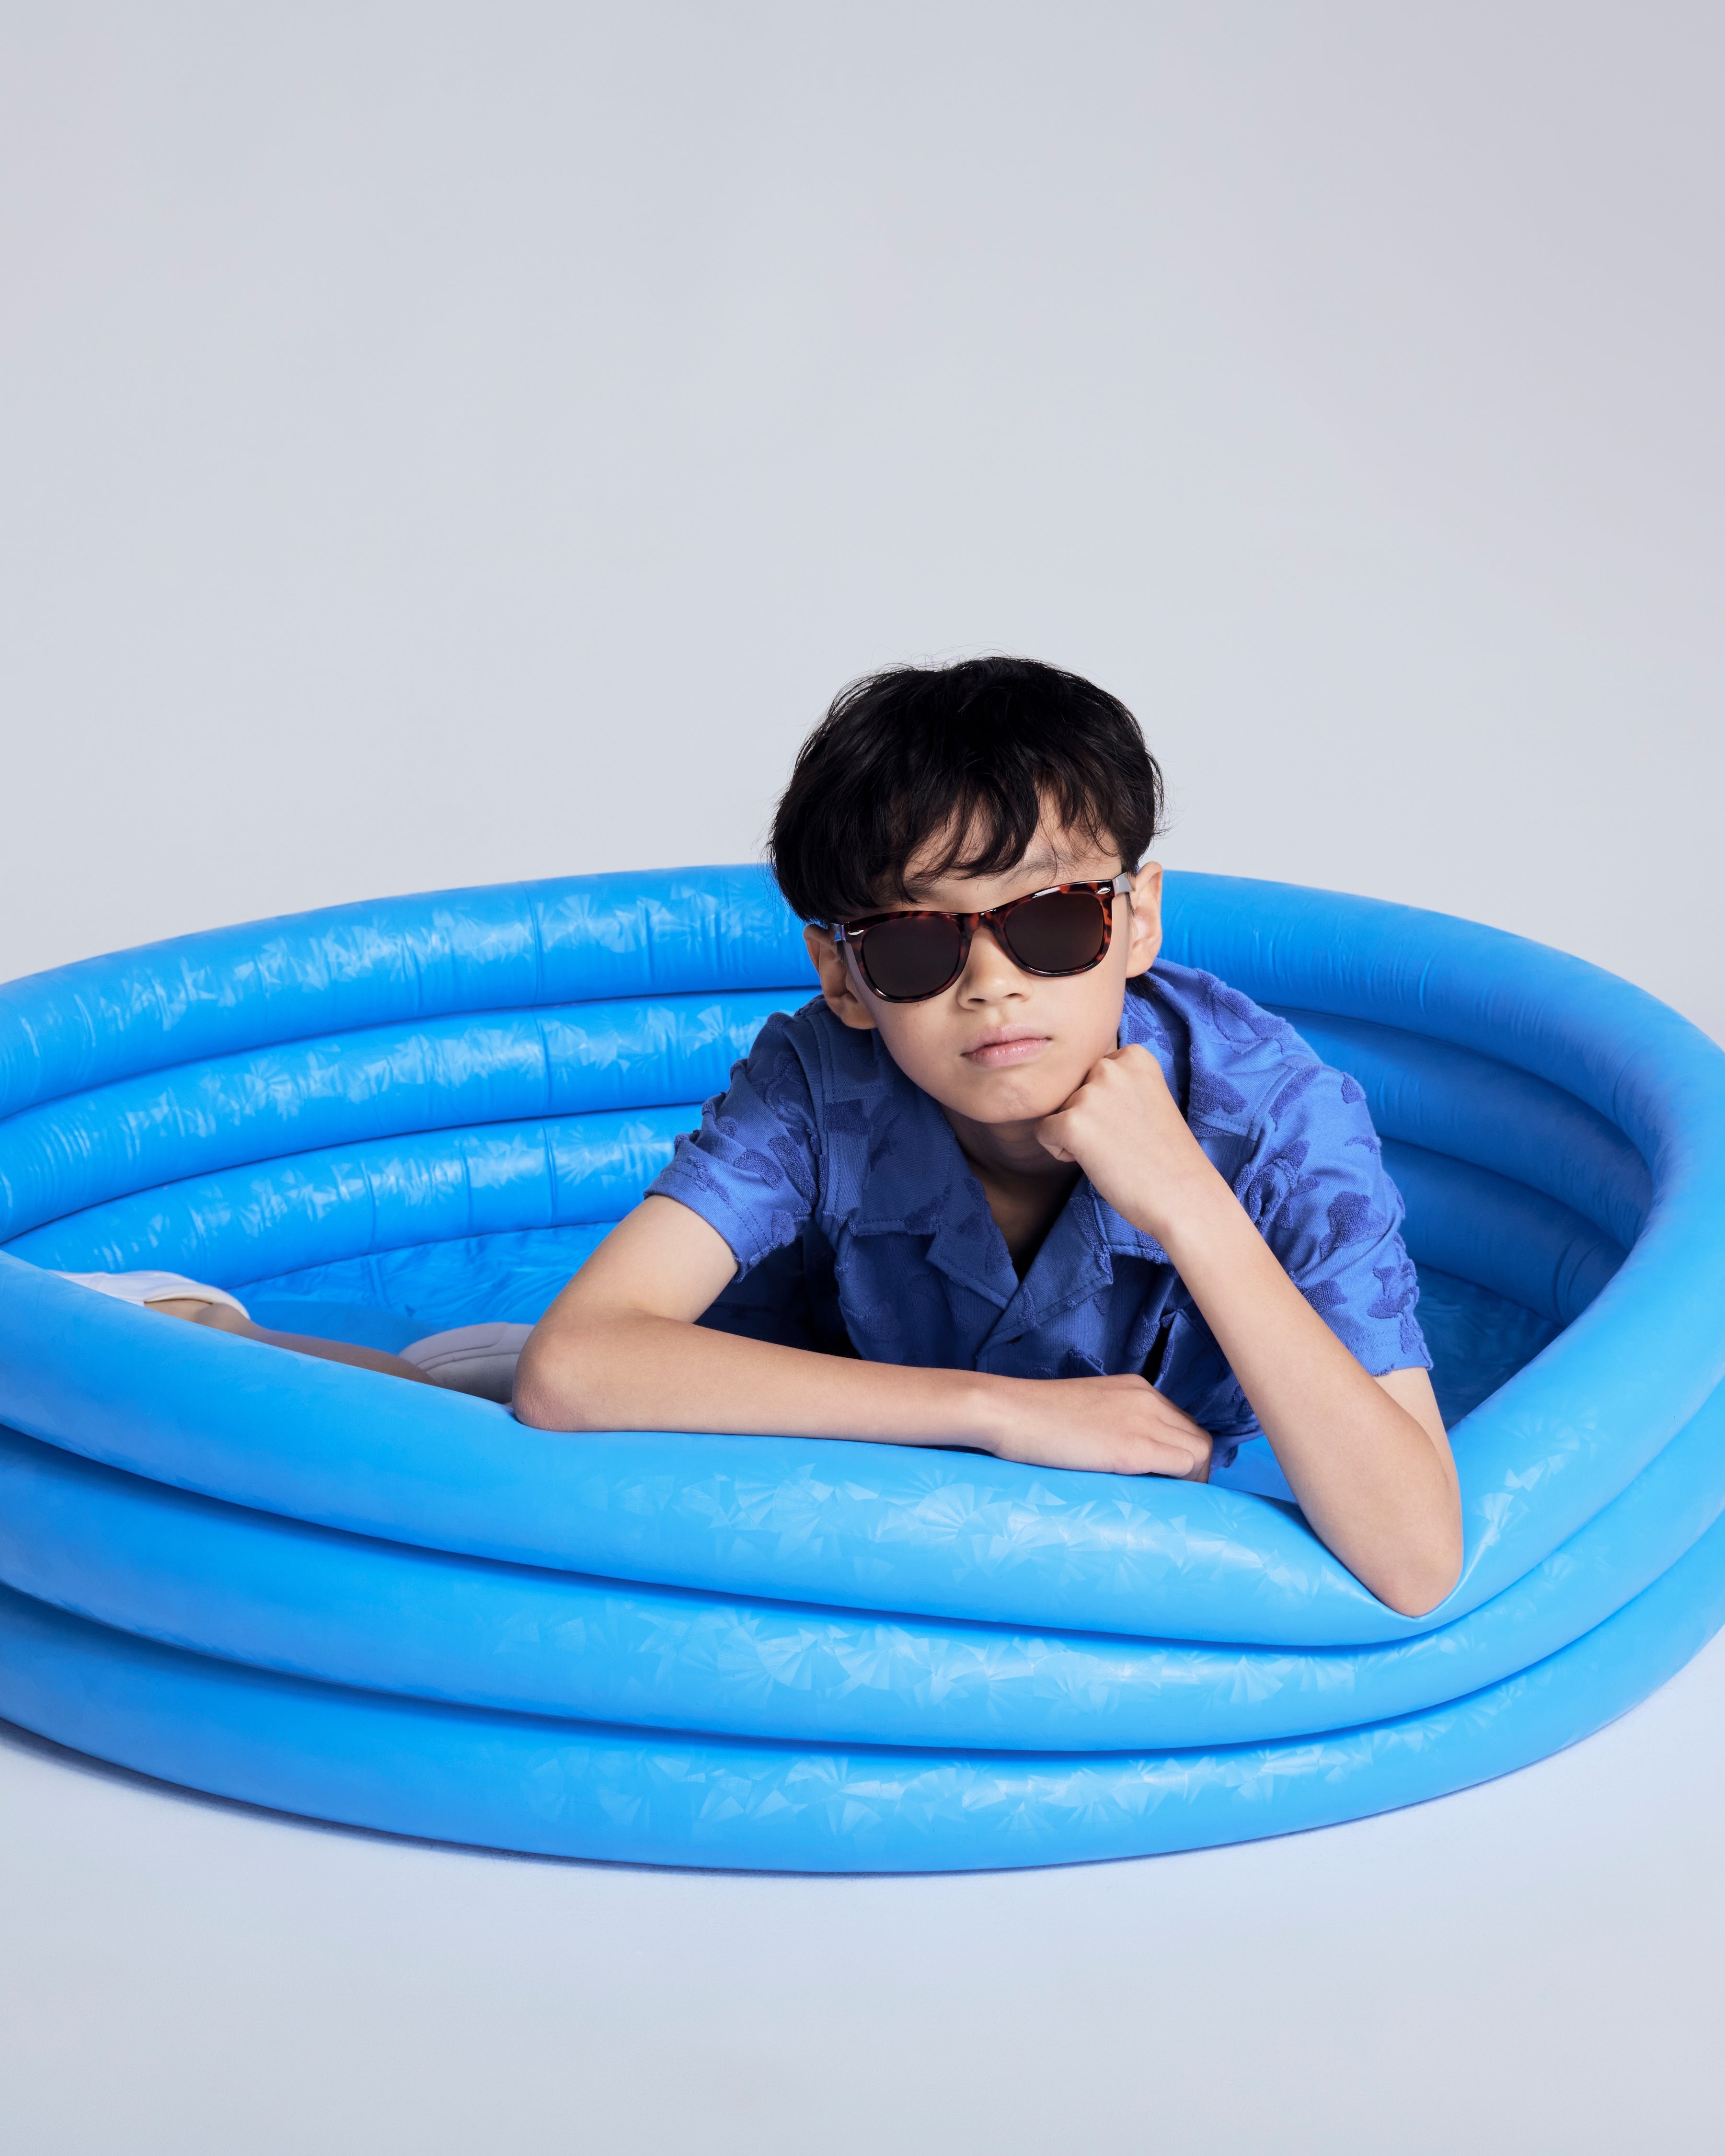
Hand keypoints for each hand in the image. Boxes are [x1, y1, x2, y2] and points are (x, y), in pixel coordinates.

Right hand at [985, 1372, 1211, 1480]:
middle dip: (1192, 1469)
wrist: (1007, 1411)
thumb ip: (1110, 1424)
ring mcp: (1143, 1421)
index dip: (1180, 1454)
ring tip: (1167, 1503)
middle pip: (1196, 1436)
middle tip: (1171, 1497)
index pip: (1181, 1423)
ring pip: (1199, 1451)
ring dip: (1191, 1480)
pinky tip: (1164, 1502)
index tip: (1167, 1479)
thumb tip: (1118, 1456)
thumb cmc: (1032, 1417)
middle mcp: (1148, 1399)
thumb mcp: (1084, 1412)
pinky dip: (1184, 1486)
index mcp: (1135, 1389)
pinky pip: (1185, 1466)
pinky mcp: (1134, 1448)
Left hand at [1035, 1044, 1216, 1238]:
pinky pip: (1044, 1133)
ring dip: (1077, 1134)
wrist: (1183, 1195)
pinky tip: (1096, 1161)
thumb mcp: (1147, 1097)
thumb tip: (1077, 1084)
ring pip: (1058, 1111)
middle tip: (1123, 1140)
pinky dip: (1061, 1152)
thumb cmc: (1166, 1154)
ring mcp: (1090, 1093)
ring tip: (1114, 1151)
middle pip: (1072, 1089)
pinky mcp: (1072, 1123)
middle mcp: (1109, 1066)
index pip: (1092, 1072)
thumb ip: (1116, 1083)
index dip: (1105, 1103)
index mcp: (1133, 1055)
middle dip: (1087, 1116)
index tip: (1132, 1122)